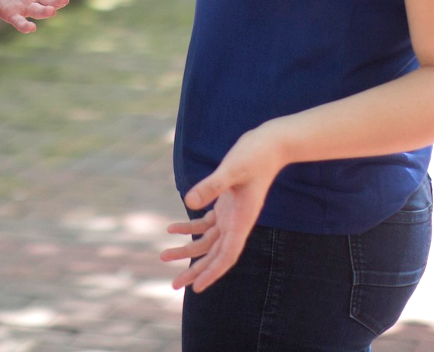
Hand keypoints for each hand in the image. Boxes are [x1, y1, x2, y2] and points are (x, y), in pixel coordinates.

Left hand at [159, 127, 283, 291]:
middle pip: (214, 254)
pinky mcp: (226, 203)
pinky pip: (206, 223)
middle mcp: (237, 223)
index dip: (212, 273)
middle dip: (195, 270)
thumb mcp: (232, 169)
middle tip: (174, 285)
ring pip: (207, 240)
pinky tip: (171, 228)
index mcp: (241, 221)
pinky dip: (189, 227)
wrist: (270, 145)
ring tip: (164, 256)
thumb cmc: (254, 155)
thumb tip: (188, 202)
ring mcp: (231, 214)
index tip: (196, 288)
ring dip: (187, 249)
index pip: (226, 256)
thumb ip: (212, 185)